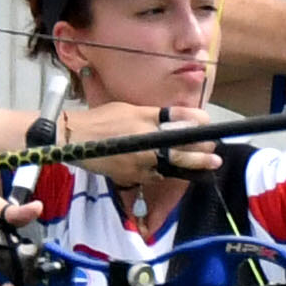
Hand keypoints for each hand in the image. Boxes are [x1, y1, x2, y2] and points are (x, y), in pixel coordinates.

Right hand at [69, 102, 217, 186]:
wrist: (72, 140)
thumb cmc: (101, 120)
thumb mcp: (131, 109)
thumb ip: (160, 115)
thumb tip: (187, 119)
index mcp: (146, 123)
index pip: (181, 124)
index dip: (199, 128)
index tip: (209, 129)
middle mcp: (145, 145)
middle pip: (181, 152)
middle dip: (200, 154)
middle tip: (214, 154)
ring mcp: (138, 164)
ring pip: (170, 168)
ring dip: (188, 166)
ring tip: (204, 165)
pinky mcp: (129, 176)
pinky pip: (153, 176)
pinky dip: (163, 172)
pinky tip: (169, 169)